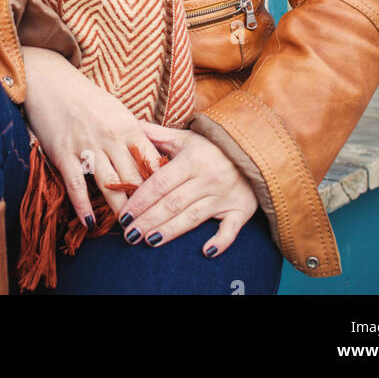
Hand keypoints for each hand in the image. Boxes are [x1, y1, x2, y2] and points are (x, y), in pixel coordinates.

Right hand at [20, 46, 166, 225]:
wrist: (52, 82)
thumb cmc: (89, 100)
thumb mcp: (118, 112)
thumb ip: (135, 136)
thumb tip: (155, 162)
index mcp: (128, 126)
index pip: (151, 162)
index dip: (161, 187)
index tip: (168, 205)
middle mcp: (110, 137)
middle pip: (133, 178)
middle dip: (144, 205)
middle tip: (152, 227)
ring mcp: (86, 146)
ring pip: (109, 185)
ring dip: (120, 210)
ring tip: (130, 231)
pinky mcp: (63, 153)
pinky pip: (76, 184)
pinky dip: (83, 205)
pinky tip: (91, 222)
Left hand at [114, 119, 258, 256]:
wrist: (254, 148)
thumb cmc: (214, 145)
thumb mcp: (187, 136)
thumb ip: (159, 135)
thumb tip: (132, 126)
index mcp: (191, 160)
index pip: (160, 183)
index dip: (140, 199)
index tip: (124, 214)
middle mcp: (206, 179)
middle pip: (172, 203)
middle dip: (148, 219)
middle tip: (129, 235)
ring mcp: (224, 196)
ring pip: (192, 217)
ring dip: (170, 231)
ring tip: (148, 242)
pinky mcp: (240, 210)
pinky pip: (231, 228)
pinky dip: (220, 241)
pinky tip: (206, 252)